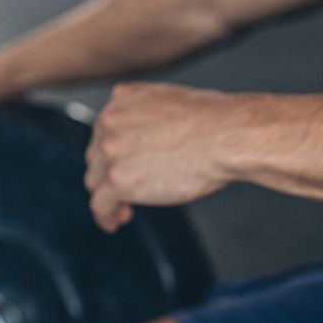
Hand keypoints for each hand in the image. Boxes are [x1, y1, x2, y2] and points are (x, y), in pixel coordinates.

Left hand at [85, 83, 239, 232]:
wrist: (226, 136)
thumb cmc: (213, 122)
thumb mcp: (169, 101)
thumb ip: (145, 114)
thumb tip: (146, 139)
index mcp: (121, 99)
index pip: (104, 132)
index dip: (113, 155)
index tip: (121, 168)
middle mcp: (109, 122)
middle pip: (97, 158)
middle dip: (109, 176)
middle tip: (124, 194)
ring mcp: (111, 151)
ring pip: (95, 182)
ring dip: (107, 198)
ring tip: (122, 213)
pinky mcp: (119, 180)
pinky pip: (100, 205)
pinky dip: (105, 217)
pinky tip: (114, 224)